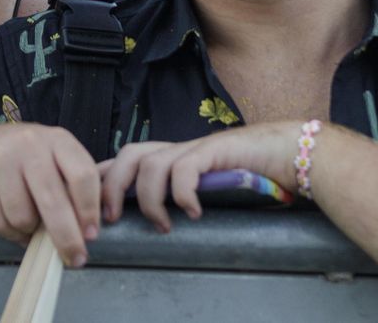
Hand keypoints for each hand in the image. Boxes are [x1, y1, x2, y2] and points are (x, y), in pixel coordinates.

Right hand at [0, 123, 100, 266]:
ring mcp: (0, 159)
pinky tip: (12, 224)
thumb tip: (88, 231)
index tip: (91, 235)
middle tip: (75, 258)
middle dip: (67, 237)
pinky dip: (9, 233)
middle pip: (53, 200)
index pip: (82, 175)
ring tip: (29, 223)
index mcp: (57, 140)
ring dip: (29, 231)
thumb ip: (74, 186)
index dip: (89, 210)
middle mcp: (29, 144)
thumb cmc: (27, 158)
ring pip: (22, 216)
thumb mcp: (55, 159)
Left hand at [98, 124, 305, 231]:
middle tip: (112, 220)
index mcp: (171, 157)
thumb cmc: (249, 174)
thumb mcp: (207, 189)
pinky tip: (194, 212)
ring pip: (151, 163)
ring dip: (149, 199)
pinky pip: (185, 168)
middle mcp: (178, 149)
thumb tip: (159, 229)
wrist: (287, 151)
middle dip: (111, 187)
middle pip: (128, 155)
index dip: (104, 177)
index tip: (90, 205)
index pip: (127, 159)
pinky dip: (182, 193)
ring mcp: (195, 148)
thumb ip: (183, 198)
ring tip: (163, 225)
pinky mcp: (214, 151)